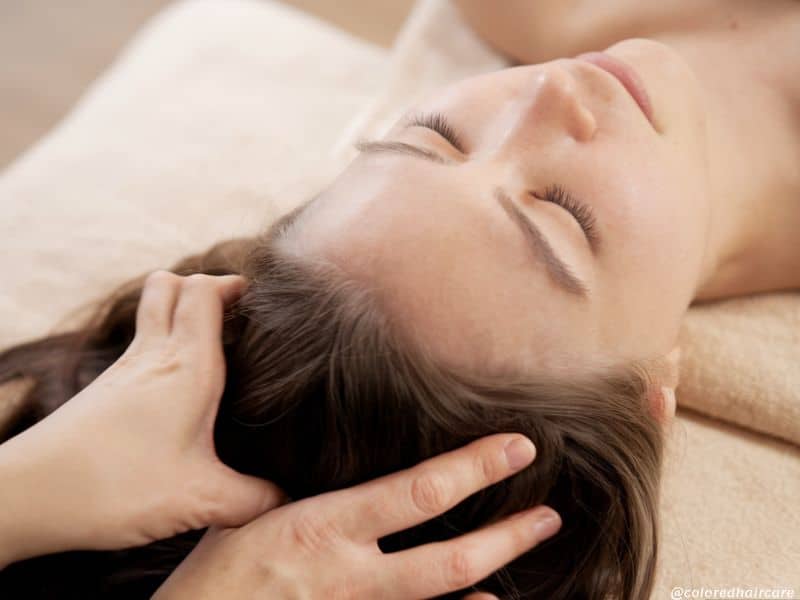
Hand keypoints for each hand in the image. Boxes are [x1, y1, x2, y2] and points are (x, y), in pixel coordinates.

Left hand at [0, 271, 285, 565]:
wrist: (27, 496)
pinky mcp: (104, 391)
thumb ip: (254, 498)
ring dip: (180, 313)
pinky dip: (161, 345)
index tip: (260, 298)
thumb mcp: (200, 499)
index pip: (204, 291)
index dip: (232, 284)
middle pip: (170, 285)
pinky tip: (177, 387)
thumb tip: (285, 499)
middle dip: (202, 285)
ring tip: (213, 344)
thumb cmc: (116, 486)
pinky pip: (139, 346)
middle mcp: (152, 356)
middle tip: (234, 310)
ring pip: (151, 313)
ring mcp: (124, 371)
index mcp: (186, 366)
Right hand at [153, 433, 560, 599]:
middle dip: (506, 537)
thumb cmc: (214, 569)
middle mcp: (346, 575)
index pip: (417, 491)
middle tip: (549, 515)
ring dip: (488, 582)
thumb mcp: (253, 513)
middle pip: (446, 561)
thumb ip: (308, 493)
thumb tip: (358, 472)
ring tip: (526, 557)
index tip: (519, 447)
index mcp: (322, 525)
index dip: (475, 468)